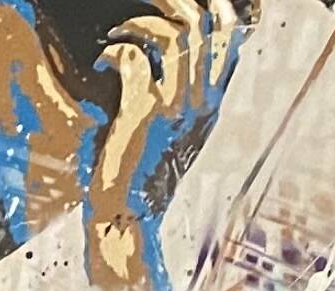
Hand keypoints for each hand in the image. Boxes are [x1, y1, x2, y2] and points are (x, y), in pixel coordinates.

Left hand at [88, 0, 245, 290]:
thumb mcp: (173, 137)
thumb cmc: (139, 183)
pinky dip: (115, 51)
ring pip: (175, 32)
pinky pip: (134, 57)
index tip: (185, 3)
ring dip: (140, 22)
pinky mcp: (143, 113)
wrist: (126, 224)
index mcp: (212, 103)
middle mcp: (202, 99)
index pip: (232, 33)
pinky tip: (102, 64)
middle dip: (175, 1)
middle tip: (144, 5)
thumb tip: (169, 65)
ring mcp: (176, 105)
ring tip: (117, 32)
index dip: (213, 5)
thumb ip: (181, 101)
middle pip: (207, 21)